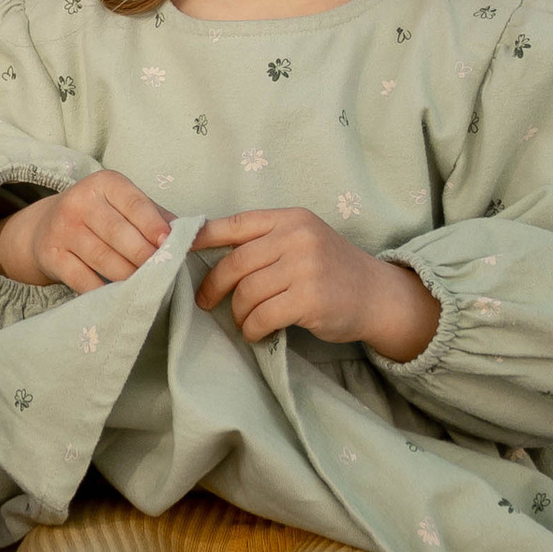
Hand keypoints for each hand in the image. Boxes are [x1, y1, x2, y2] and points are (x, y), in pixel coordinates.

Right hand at [0, 168, 173, 293]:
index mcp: (104, 183)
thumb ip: (156, 216)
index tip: (172, 246)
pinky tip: (120, 296)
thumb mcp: (123, 204)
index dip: (156, 227)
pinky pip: (84, 280)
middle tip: (164, 273)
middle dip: (146, 257)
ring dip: (130, 277)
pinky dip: (105, 291)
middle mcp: (79, 201)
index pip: (136, 205)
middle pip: (120, 235)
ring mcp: (62, 229)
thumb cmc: (99, 216)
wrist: (45, 227)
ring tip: (148, 287)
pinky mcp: (51, 255)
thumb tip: (192, 235)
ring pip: (104, 259)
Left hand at [193, 206, 440, 357]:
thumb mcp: (302, 241)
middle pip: (235, 264)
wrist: (377, 295)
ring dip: (238, 314)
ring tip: (243, 322)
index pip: (234, 225)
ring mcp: (306, 267)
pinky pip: (263, 316)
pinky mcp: (311, 299)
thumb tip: (204, 247)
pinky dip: (253, 328)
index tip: (175, 250)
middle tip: (206, 303)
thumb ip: (265, 241)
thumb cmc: (330, 270)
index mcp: (290, 219)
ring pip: (247, 293)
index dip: (200, 237)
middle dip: (214, 287)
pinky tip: (257, 332)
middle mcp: (297, 237)